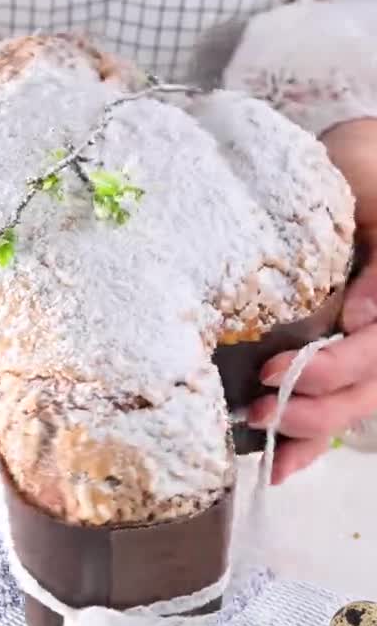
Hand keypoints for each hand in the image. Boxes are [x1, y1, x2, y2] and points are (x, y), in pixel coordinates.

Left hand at [247, 119, 376, 484]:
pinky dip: (312, 436)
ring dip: (312, 431)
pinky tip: (281, 461)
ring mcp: (375, 342)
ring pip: (358, 403)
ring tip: (264, 440)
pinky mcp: (348, 350)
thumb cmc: (369, 173)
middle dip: (316, 409)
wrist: (358, 164)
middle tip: (260, 406)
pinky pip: (340, 399)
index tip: (280, 368)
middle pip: (370, 388)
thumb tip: (364, 319)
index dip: (336, 367)